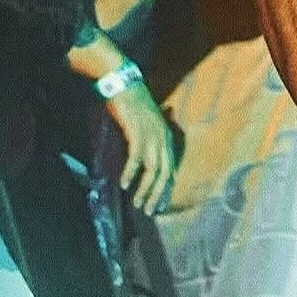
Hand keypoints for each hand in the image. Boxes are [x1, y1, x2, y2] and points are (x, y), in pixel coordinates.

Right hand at [104, 82, 175, 213]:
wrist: (125, 85)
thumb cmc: (132, 104)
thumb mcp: (146, 122)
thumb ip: (149, 137)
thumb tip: (143, 155)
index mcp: (166, 137)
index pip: (170, 167)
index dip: (165, 186)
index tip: (159, 202)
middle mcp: (163, 138)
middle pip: (164, 174)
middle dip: (157, 194)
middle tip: (148, 210)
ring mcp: (152, 137)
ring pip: (153, 171)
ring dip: (145, 189)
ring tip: (137, 203)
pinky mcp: (139, 134)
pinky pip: (137, 160)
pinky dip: (131, 173)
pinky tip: (125, 184)